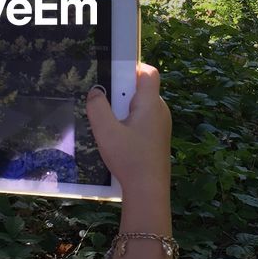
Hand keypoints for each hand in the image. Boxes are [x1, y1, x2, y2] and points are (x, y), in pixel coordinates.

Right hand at [86, 62, 171, 202]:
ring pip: (142, 106)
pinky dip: (130, 122)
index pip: (149, 72)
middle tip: (105, 103)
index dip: (133, 68)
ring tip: (109, 124)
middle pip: (142, 89)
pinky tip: (118, 138)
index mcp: (151, 104)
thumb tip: (95, 91)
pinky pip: (144, 120)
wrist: (148, 190)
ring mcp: (162, 125)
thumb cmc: (129, 159)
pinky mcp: (159, 138)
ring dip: (125, 109)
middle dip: (122, 92)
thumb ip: (97, 107)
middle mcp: (160, 111)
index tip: (114, 75)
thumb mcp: (105, 131)